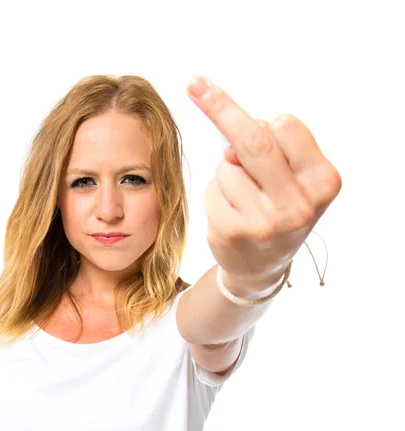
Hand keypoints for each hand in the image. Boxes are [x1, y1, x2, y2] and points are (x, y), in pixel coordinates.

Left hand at [187, 76, 341, 289]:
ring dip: (228, 172)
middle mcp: (298, 204)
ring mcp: (264, 222)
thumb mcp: (295, 178)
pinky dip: (216, 193)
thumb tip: (229, 143)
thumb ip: (274, 151)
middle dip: (220, 107)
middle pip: (253, 141)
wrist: (263, 265)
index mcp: (323, 181)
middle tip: (194, 84)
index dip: (259, 117)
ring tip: (245, 198)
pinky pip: (212, 188)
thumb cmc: (280, 207)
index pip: (285, 127)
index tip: (217, 91)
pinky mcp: (232, 232)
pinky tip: (232, 213)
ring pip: (226, 166)